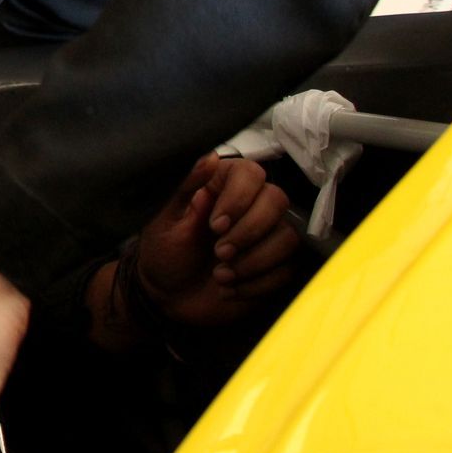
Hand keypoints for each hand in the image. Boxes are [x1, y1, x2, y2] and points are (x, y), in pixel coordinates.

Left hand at [132, 153, 299, 329]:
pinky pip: (288, 269)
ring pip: (288, 237)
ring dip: (254, 261)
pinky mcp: (276, 265)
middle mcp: (249, 205)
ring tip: (220, 275)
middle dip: (249, 231)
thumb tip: (209, 156)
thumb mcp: (163, 218)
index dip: (239, 199)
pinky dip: (257, 284)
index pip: (251, 173)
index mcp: (222, 185)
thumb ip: (186, 186)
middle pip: (277, 200)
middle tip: (219, 253)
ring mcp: (266, 235)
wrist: (168, 295)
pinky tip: (229, 289)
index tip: (214, 225)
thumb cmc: (163, 251)